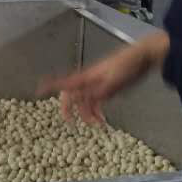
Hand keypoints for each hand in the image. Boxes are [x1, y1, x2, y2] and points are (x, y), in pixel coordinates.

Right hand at [38, 34, 169, 124]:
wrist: (143, 56)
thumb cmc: (127, 64)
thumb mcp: (115, 80)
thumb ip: (101, 91)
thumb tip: (88, 102)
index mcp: (88, 76)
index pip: (66, 82)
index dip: (50, 85)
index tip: (38, 91)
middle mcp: (90, 81)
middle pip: (73, 96)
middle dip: (70, 109)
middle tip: (72, 124)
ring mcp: (99, 85)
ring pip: (86, 102)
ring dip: (88, 114)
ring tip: (99, 125)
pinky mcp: (108, 88)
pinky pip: (97, 102)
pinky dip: (97, 112)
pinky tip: (103, 120)